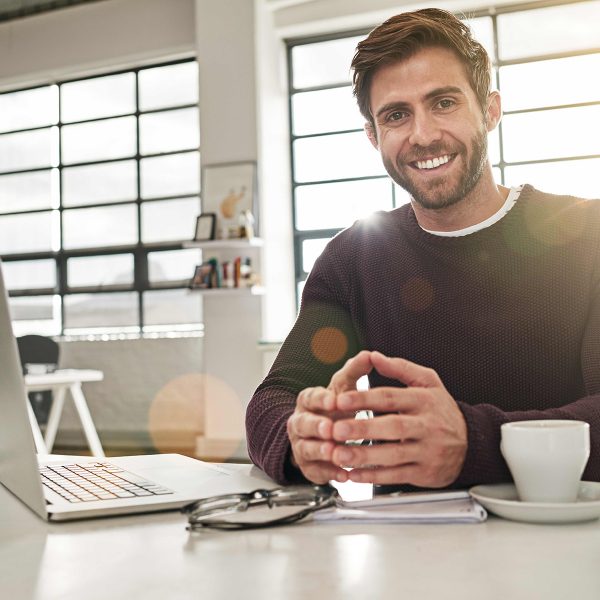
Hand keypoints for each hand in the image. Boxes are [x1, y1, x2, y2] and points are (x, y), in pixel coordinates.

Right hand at [286, 351, 372, 483]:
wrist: (321, 434)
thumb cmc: (334, 408)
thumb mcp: (343, 388)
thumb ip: (354, 372)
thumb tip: (369, 354)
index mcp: (308, 401)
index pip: (310, 397)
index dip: (321, 399)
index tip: (334, 400)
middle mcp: (300, 422)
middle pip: (303, 424)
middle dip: (316, 426)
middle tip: (329, 428)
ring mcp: (302, 445)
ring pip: (306, 448)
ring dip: (321, 450)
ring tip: (334, 451)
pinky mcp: (309, 466)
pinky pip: (316, 471)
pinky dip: (330, 472)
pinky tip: (343, 473)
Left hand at [330, 351, 467, 487]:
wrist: (472, 443)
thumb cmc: (441, 410)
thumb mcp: (428, 382)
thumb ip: (400, 367)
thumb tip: (373, 356)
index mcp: (424, 400)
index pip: (390, 397)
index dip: (364, 398)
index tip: (340, 400)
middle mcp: (427, 425)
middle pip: (392, 427)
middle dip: (362, 429)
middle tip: (336, 429)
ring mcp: (427, 450)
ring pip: (394, 455)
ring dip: (364, 456)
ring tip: (339, 454)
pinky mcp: (426, 472)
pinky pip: (397, 476)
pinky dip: (374, 476)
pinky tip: (354, 474)